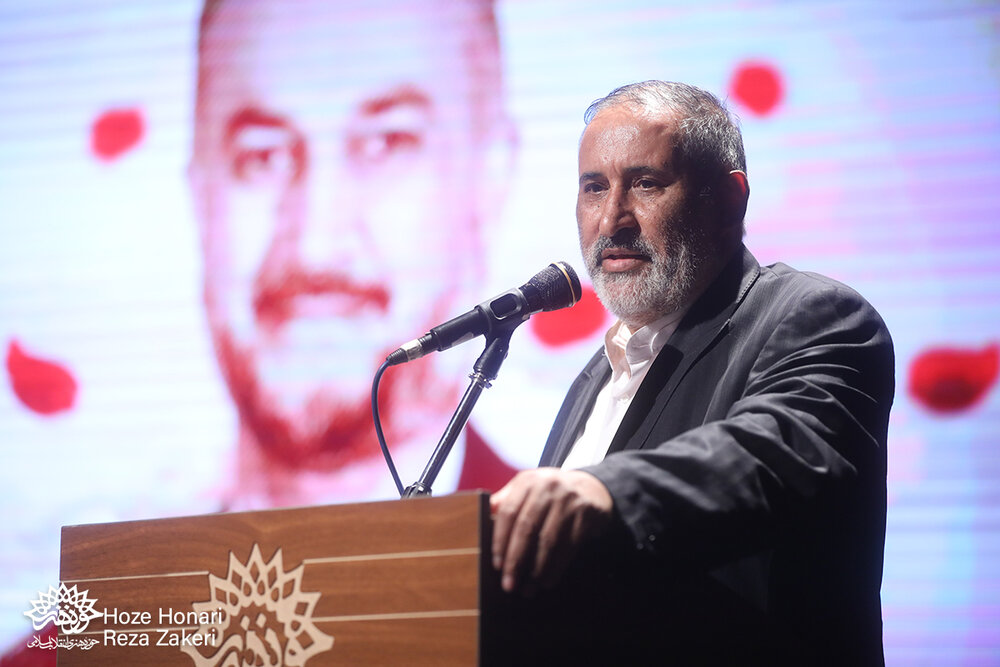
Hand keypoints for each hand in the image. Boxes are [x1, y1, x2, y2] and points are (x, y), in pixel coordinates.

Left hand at [490, 467, 612, 594]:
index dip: (500, 540)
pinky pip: (569, 546)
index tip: (496, 565)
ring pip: (548, 541)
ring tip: (528, 589)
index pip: (508, 513)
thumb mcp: (528, 488)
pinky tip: (547, 581)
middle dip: (515, 560)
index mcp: (527, 482)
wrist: (591, 487)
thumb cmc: (549, 493)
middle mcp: (547, 488)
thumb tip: (479, 516)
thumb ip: (506, 501)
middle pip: (526, 528)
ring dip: (536, 570)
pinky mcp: (586, 515)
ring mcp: (568, 501)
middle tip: (509, 585)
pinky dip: (556, 567)